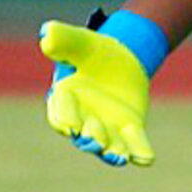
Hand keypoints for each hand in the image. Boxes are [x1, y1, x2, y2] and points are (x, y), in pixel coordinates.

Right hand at [39, 20, 156, 166]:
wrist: (121, 55)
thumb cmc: (94, 49)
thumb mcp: (80, 41)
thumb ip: (63, 39)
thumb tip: (46, 34)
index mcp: (66, 98)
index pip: (61, 112)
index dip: (64, 119)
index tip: (68, 125)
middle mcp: (84, 118)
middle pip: (84, 134)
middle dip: (90, 138)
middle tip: (96, 141)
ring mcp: (108, 126)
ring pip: (109, 144)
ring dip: (113, 153)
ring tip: (120, 158)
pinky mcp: (130, 127)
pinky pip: (135, 143)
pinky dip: (140, 152)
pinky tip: (146, 158)